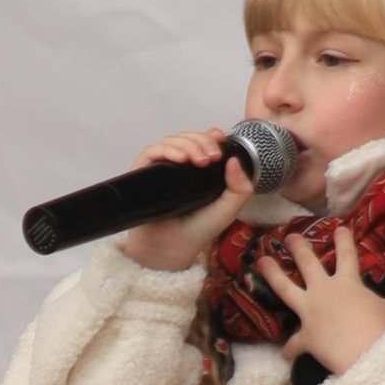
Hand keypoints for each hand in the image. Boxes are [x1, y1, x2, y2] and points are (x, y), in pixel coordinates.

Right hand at [125, 131, 250, 273]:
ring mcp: (161, 169)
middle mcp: (179, 166)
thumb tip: (234, 159)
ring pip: (172, 141)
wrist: (172, 249)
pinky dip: (168, 150)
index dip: (210, 135)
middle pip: (189, 137)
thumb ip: (241, 188)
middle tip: (212, 157)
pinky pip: (153, 152)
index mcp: (199, 171)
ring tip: (200, 160)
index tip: (220, 139)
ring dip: (189, 144)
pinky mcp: (144, 173)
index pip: (202, 141)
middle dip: (203, 141)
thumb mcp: (228, 209)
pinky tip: (181, 159)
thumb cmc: (197, 230)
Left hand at [256, 225, 384, 376]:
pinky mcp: (306, 336)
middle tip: (289, 236)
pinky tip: (284, 353)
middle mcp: (325, 291)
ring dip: (272, 274)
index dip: (343, 240)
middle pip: (307, 263)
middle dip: (298, 247)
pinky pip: (294, 343)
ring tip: (260, 262)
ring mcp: (311, 312)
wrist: (368, 355)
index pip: (346, 255)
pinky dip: (290, 349)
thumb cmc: (382, 330)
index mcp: (348, 283)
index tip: (339, 227)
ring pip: (285, 289)